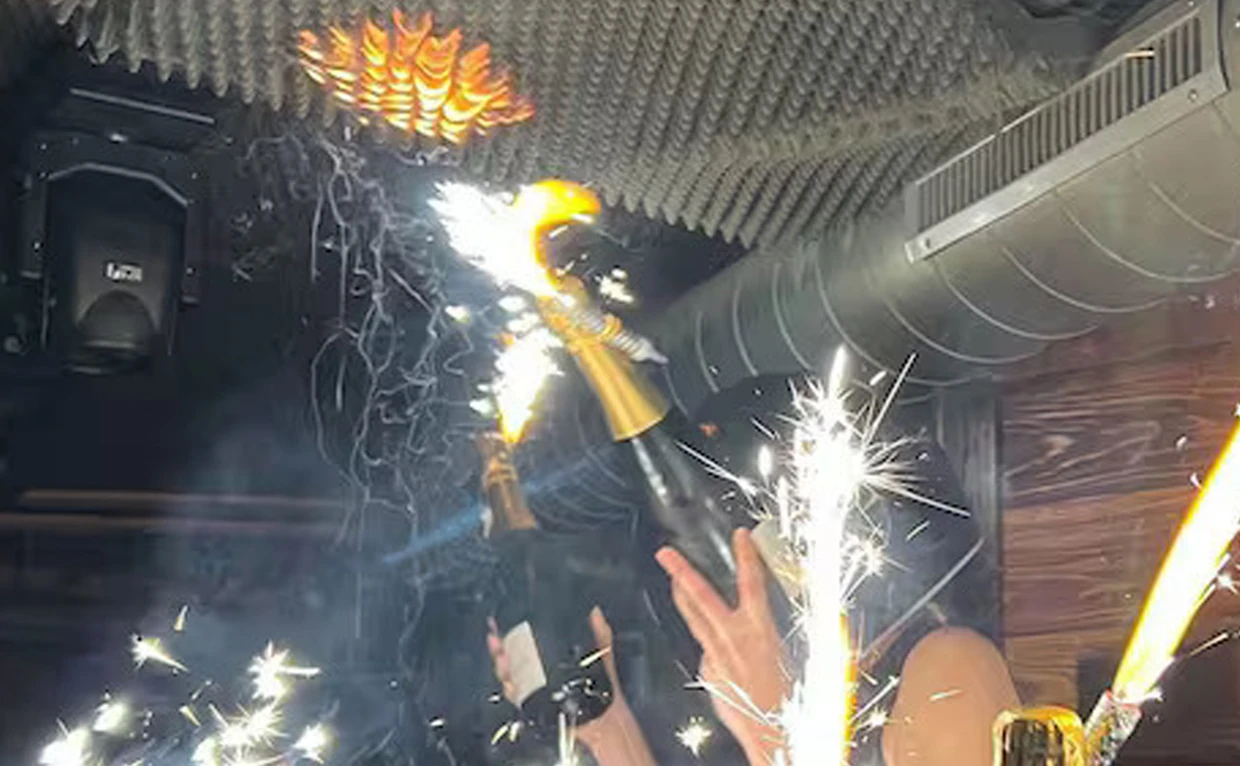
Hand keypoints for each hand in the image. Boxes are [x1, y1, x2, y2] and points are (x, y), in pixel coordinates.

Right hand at [487, 608, 654, 764]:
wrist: (605, 715)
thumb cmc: (601, 684)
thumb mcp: (600, 651)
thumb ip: (599, 631)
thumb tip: (596, 610)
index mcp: (548, 656)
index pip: (523, 640)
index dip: (508, 630)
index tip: (498, 621)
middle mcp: (537, 671)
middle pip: (509, 656)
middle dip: (498, 646)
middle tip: (495, 638)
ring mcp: (533, 688)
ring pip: (509, 675)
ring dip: (501, 665)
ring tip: (502, 657)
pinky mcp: (534, 704)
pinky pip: (516, 696)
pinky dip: (510, 689)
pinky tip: (510, 681)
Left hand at [657, 528, 789, 763]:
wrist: (774, 733)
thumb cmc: (788, 700)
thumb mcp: (791, 658)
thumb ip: (767, 638)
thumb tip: (753, 632)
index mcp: (759, 629)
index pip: (751, 582)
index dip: (745, 555)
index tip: (739, 536)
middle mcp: (732, 638)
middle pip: (700, 596)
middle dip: (681, 571)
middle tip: (665, 554)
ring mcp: (715, 655)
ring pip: (694, 618)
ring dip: (682, 597)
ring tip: (672, 581)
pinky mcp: (707, 672)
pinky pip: (707, 652)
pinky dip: (712, 649)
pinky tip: (723, 658)